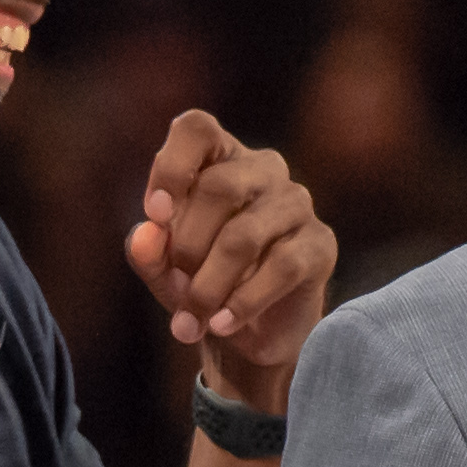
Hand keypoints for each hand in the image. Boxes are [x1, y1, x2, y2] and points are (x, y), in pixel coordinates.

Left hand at [123, 112, 336, 417]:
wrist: (250, 337)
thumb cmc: (202, 285)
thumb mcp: (165, 271)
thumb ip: (149, 251)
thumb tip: (146, 234)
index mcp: (219, 159)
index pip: (196, 129)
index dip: (172, 166)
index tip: (155, 214)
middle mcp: (262, 170)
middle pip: (219, 186)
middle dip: (187, 246)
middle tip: (177, 285)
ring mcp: (296, 203)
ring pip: (245, 236)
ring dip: (208, 286)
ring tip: (192, 321)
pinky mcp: (320, 243)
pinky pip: (281, 267)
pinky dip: (243, 302)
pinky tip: (222, 324)